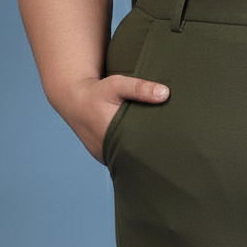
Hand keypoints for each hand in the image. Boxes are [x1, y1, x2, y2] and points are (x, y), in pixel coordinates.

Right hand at [54, 74, 169, 163]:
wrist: (73, 100)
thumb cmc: (96, 91)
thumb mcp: (116, 84)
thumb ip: (139, 88)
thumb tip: (165, 93)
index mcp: (111, 133)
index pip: (140, 147)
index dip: (156, 148)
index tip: (173, 148)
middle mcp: (107, 149)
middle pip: (135, 157)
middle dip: (151, 155)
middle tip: (172, 155)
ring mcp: (104, 156)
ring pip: (127, 161)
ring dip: (140, 157)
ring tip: (161, 157)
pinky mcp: (103, 157)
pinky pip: (120, 160)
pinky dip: (130, 157)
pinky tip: (143, 153)